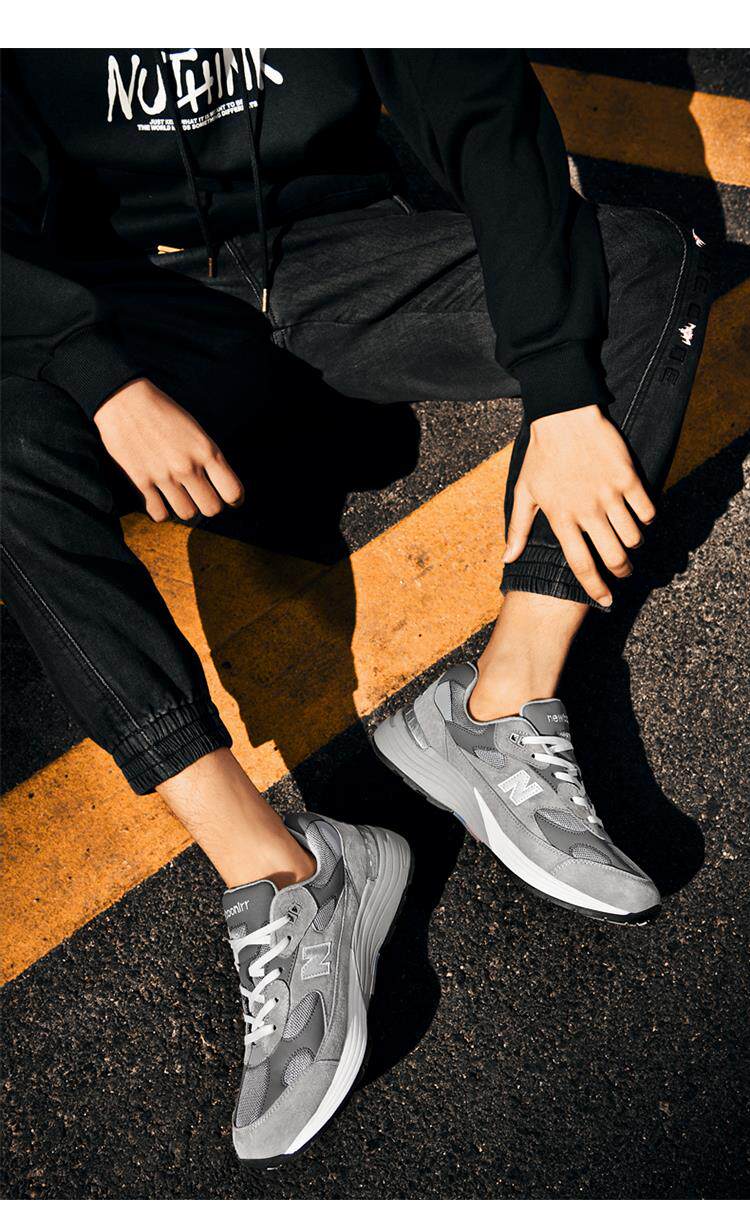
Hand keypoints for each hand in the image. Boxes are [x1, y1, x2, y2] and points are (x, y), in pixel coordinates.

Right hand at [94, 378, 243, 522]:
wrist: (124, 400)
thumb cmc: (163, 412)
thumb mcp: (195, 431)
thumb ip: (207, 457)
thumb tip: (218, 484)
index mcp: (206, 451)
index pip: (233, 492)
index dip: (234, 499)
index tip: (229, 499)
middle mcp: (188, 466)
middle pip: (212, 509)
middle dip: (210, 505)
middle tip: (202, 497)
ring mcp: (164, 476)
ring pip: (187, 514)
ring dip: (186, 508)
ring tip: (181, 497)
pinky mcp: (141, 481)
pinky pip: (160, 514)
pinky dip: (162, 511)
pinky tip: (160, 500)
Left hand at [503, 404, 654, 605]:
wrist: (564, 415)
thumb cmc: (541, 455)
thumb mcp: (523, 491)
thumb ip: (517, 528)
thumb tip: (508, 559)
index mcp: (561, 518)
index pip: (581, 565)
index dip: (596, 588)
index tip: (606, 601)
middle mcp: (587, 511)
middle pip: (614, 557)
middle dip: (621, 571)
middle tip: (622, 570)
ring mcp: (609, 495)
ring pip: (633, 538)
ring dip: (633, 544)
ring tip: (627, 539)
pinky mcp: (628, 478)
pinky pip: (647, 512)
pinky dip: (646, 519)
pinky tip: (638, 515)